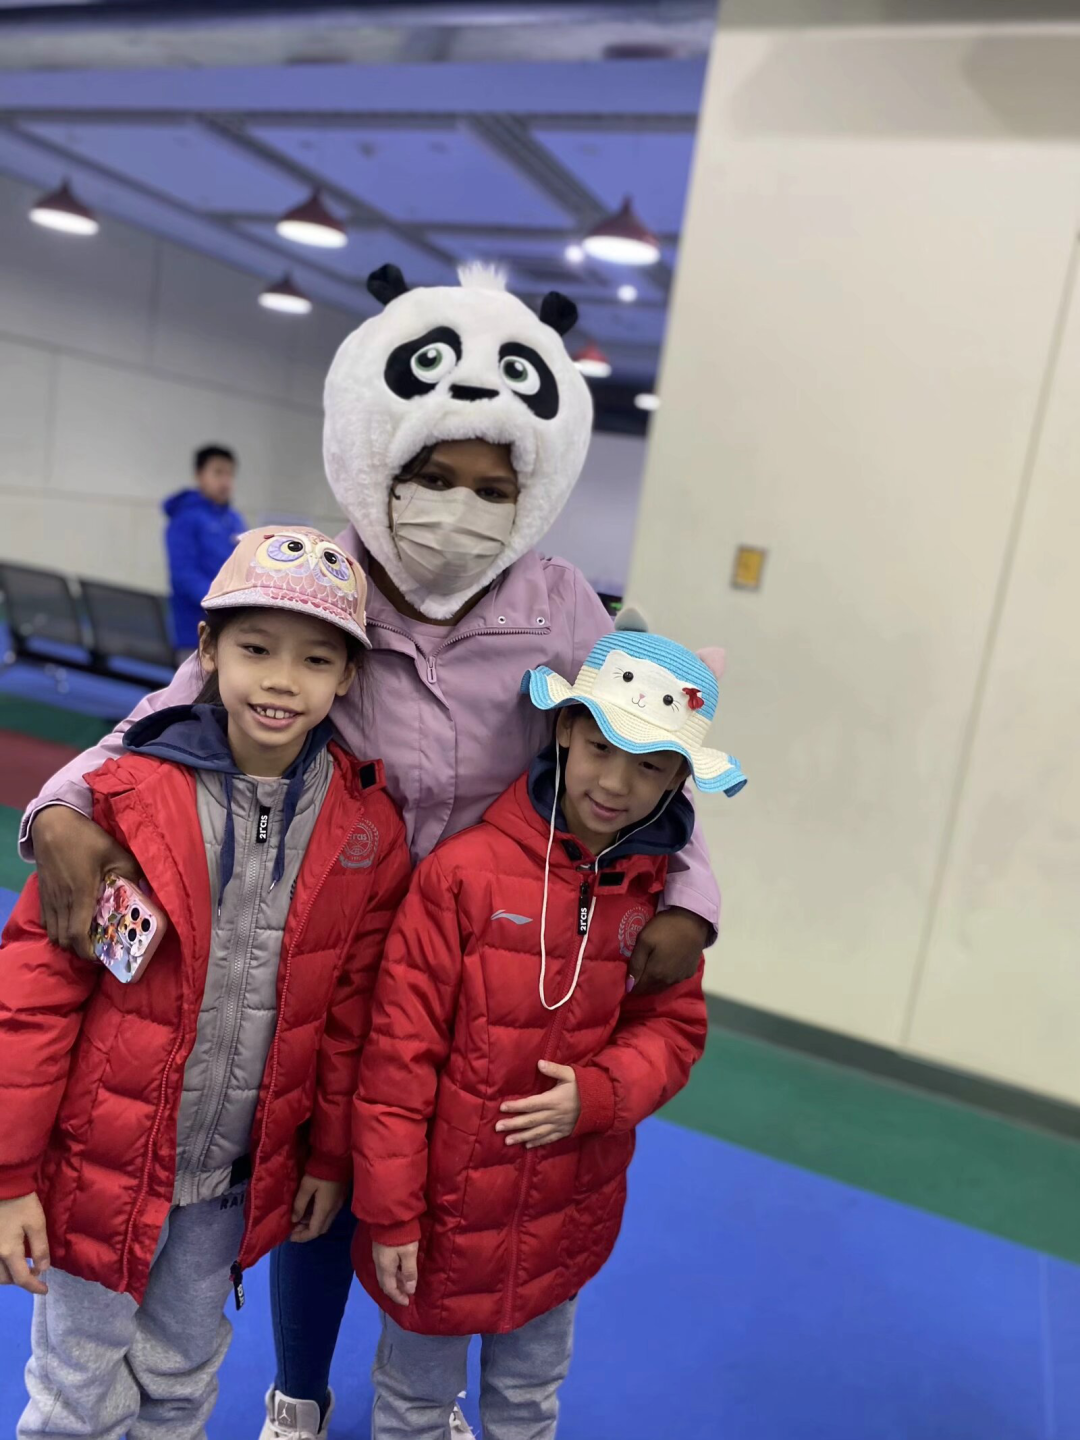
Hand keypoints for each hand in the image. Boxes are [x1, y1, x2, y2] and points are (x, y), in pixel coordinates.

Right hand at [0, 1193, 49, 1295]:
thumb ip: (40, 1248)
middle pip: (5, 1279)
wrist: (2, 1186)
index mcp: (8, 1252)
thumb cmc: (20, 1203)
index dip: (34, 1287)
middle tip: (34, 1273)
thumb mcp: (36, 1223)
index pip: (22, 1279)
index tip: (44, 1290)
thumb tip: (42, 1269)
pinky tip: (8, 1258)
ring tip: (21, 1267)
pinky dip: (0, 1266)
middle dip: (19, 1281)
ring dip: (8, 1275)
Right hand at [33, 807, 140, 960]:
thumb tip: (150, 890)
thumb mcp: (116, 852)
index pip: (78, 935)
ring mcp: (49, 899)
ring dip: (68, 941)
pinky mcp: (43, 894)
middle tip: (98, 948)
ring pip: (53, 934)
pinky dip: (57, 930)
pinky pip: (46, 922)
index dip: (88, 952)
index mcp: (81, 894)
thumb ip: (133, 873)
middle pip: (64, 941)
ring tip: (86, 938)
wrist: (53, 824)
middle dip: (80, 951)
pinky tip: (71, 923)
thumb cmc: (86, 838)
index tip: (102, 955)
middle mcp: (62, 901)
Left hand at [290, 1174, 344, 1242]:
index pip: (314, 1231)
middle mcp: (334, 1210)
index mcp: (325, 1209)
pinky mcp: (340, 1197)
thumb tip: (294, 1219)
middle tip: (294, 1230)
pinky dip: (318, 1217)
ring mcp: (338, 1204)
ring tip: (299, 1220)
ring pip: (325, 1221)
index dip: (302, 1237)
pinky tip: (309, 1210)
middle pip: (321, 1229)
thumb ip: (300, 1204)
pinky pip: (329, 1214)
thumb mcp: (306, 1186)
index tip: (290, 1237)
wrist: (337, 1157)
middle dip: (307, 1232)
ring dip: (312, 1224)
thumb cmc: (320, 1171)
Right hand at [373, 1241, 418, 1306]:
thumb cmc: (401, 1236)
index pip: (389, 1289)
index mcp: (385, 1268)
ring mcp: (378, 1255)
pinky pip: (385, 1267)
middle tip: (406, 1294)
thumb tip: (409, 1290)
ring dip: (394, 1281)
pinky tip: (400, 1270)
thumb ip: (409, 1272)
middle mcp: (379, 1264)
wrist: (389, 1215)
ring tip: (405, 1283)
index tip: (407, 1303)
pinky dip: (392, 1273)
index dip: (398, 1297)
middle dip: (395, 1291)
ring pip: (385, 1274)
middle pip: (385, 1283)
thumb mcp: (409, 1254)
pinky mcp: (379, 1248)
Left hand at [497, 1061, 580, 1148]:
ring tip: (507, 1141)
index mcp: (553, 1100)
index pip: (530, 1104)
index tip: (502, 1108)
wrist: (600, 1103)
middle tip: (497, 1128)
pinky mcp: (564, 1132)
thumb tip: (539, 1063)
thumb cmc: (583, 1086)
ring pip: (536, 1133)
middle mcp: (553, 1115)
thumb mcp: (570, 1074)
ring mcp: (558, 1125)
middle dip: (513, 1124)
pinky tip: (527, 1146)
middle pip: (530, 1121)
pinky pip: (548, 1139)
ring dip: (521, 1137)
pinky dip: (537, 1143)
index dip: (516, 1106)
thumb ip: (554, 1069)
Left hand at [628, 908, 707, 995]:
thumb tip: (629, 986)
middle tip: (637, 973)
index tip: (627, 976)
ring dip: (655, 983)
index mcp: (655, 974)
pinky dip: (667, 978)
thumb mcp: (644, 940)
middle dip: (642, 985)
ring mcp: (681, 978)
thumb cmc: (665, 928)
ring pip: (663, 986)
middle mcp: (668, 981)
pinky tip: (666, 967)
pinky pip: (674, 980)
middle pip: (650, 990)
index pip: (638, 989)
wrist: (693, 920)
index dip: (631, 985)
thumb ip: (635, 964)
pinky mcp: (690, 972)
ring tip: (650, 970)